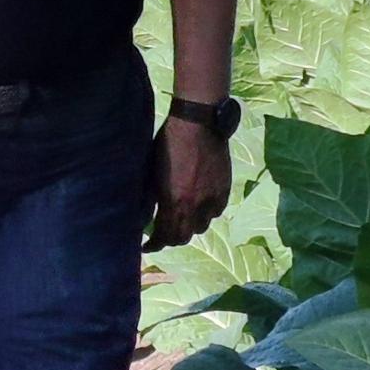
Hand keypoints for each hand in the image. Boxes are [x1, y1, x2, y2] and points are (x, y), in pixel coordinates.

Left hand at [144, 115, 230, 249]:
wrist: (199, 123)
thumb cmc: (168, 142)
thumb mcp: (152, 172)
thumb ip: (151, 197)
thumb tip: (144, 216)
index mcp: (173, 201)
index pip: (164, 236)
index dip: (154, 245)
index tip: (147, 245)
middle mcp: (195, 206)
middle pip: (183, 237)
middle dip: (171, 238)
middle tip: (162, 233)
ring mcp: (212, 199)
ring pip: (201, 227)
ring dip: (189, 225)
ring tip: (181, 217)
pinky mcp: (225, 191)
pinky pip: (215, 213)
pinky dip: (206, 213)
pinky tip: (198, 204)